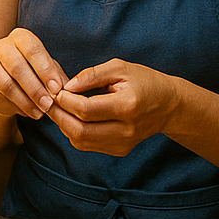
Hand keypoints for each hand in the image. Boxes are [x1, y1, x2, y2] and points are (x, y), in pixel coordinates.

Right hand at [0, 28, 66, 119]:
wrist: (7, 85)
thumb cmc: (33, 72)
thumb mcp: (48, 70)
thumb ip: (57, 77)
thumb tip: (65, 88)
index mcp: (21, 37)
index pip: (33, 50)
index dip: (46, 70)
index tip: (56, 88)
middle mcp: (3, 46)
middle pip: (18, 66)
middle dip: (36, 88)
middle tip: (49, 103)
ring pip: (8, 83)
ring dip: (27, 100)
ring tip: (42, 111)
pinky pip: (2, 96)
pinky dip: (20, 106)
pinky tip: (32, 113)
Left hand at [48, 59, 178, 156]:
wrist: (169, 105)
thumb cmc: (144, 81)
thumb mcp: (120, 68)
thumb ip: (91, 75)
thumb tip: (66, 86)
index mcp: (127, 106)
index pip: (85, 110)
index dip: (65, 101)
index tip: (56, 90)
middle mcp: (125, 129)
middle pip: (79, 131)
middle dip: (59, 116)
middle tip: (49, 102)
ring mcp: (123, 143)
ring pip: (81, 141)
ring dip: (64, 126)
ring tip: (58, 109)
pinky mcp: (120, 150)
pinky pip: (88, 145)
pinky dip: (75, 132)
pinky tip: (73, 118)